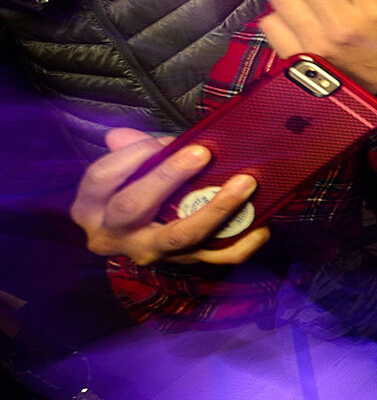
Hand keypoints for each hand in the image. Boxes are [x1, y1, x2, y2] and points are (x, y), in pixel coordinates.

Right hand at [71, 129, 270, 265]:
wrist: (139, 238)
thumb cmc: (133, 189)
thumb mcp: (122, 170)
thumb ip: (127, 150)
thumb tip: (123, 135)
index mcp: (90, 207)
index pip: (102, 177)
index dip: (131, 155)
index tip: (162, 140)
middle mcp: (114, 235)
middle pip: (133, 207)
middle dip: (168, 176)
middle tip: (202, 152)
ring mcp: (151, 253)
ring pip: (181, 236)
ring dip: (216, 209)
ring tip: (244, 182)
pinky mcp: (184, 263)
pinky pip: (218, 258)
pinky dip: (243, 243)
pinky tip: (262, 224)